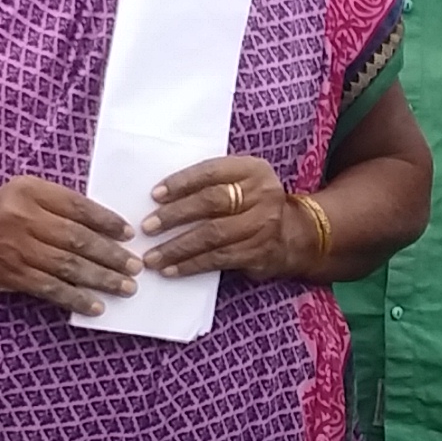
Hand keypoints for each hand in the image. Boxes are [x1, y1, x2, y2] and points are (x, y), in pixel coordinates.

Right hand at [0, 178, 136, 313]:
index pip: (78, 205)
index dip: (106, 220)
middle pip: (77, 238)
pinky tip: (95, 305)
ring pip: (68, 266)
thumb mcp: (21, 192)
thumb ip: (55, 204)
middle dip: (111, 254)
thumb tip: (100, 226)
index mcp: (32, 191)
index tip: (128, 232)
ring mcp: (18, 248)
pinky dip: (75, 298)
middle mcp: (26, 217)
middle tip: (135, 266)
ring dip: (100, 279)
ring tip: (125, 287)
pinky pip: (49, 288)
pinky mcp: (11, 275)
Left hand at [141, 155, 308, 280]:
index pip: (212, 172)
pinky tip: (171, 270)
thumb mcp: (242, 182)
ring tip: (152, 256)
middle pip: (211, 203)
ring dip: (177, 248)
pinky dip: (191, 265)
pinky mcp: (259, 252)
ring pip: (212, 235)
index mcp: (253, 170)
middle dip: (175, 215)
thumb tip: (161, 197)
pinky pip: (219, 259)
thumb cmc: (253, 204)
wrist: (293, 234)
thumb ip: (212, 182)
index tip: (155, 195)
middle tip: (148, 227)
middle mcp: (262, 194)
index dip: (182, 183)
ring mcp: (263, 225)